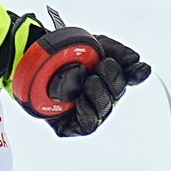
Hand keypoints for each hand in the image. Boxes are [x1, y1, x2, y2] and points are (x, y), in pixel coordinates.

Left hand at [0, 16, 150, 136]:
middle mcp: (98, 95)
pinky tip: (82, 100)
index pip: (129, 78)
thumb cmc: (60, 54)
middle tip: (100, 66)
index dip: (135, 74)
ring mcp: (84, 111)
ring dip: (99, 94)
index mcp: (107, 76)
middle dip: (112, 80)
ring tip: (89, 80)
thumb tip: (139, 63)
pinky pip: (87, 125)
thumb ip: (117, 51)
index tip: (137, 70)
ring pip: (103, 110)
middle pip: (117, 94)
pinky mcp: (69, 125)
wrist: (31, 59)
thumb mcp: (92, 45)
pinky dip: (88, 112)